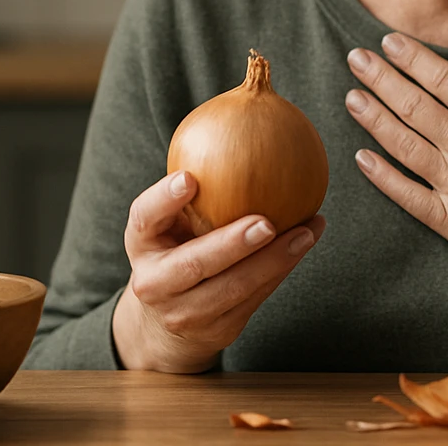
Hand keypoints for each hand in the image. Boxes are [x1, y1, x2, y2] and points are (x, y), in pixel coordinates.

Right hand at [112, 170, 324, 372]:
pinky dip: (282, 269)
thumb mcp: (167, 222)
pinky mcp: (217, 330)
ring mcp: (184, 313)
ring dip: (274, 260)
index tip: (190, 178)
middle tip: (267, 222)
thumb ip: (194, 188)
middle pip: (193, 265)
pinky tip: (306, 241)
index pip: (145, 217)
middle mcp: (155, 282)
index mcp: (141, 243)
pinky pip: (255, 299)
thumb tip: (241, 118)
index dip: (164, 199)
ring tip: (306, 232)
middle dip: (232, 245)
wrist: (162, 323)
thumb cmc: (175, 247)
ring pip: (233, 289)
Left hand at [345, 14, 447, 322]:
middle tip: (355, 59)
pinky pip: (407, 195)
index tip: (387, 42)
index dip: (411, 57)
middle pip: (413, 105)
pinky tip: (361, 159)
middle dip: (380, 78)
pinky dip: (382, 177)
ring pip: (403, 144)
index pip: (441, 77)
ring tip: (351, 97)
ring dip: (374, 118)